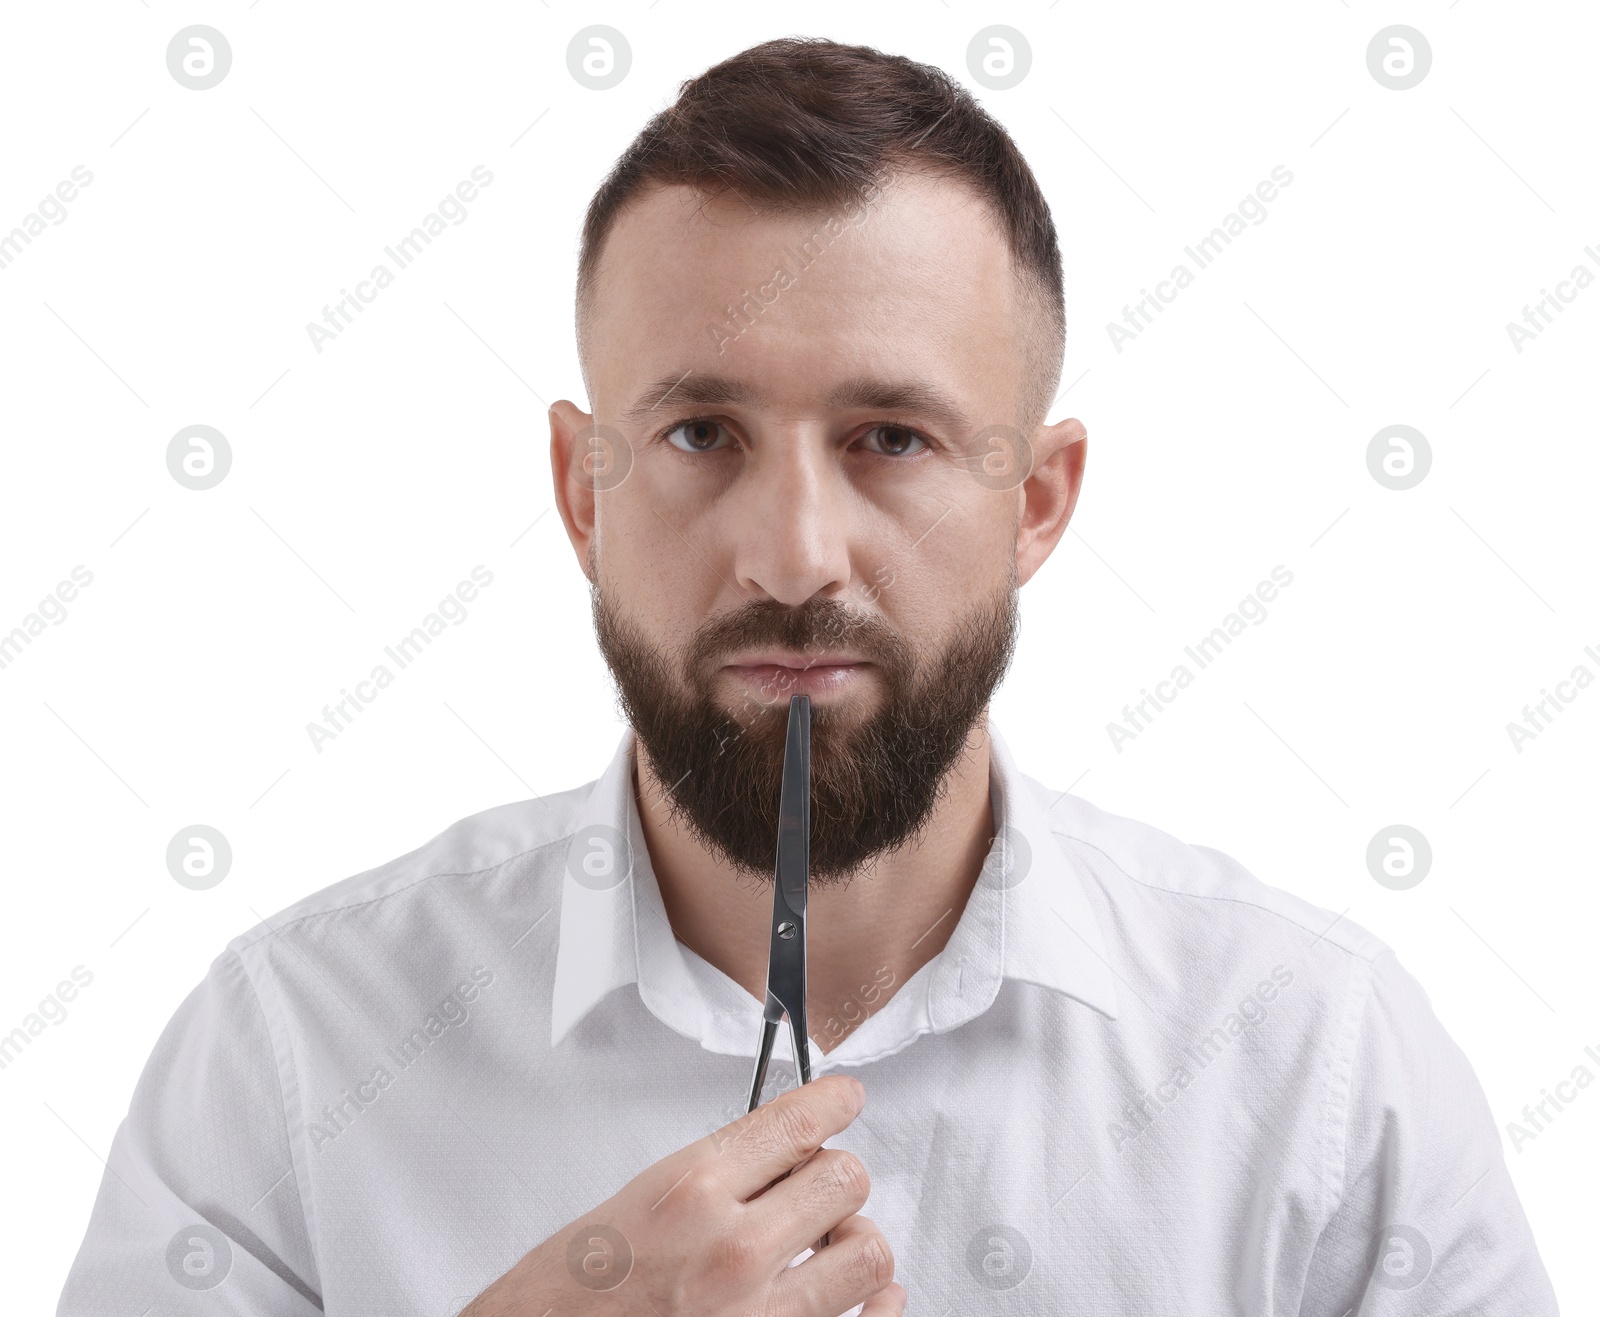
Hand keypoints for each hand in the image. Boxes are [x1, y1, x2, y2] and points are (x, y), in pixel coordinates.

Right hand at [460, 1073, 903, 1315]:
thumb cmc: (574, 1286)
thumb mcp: (639, 1198)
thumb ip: (717, 1173)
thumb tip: (785, 1151)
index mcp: (692, 1189)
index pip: (798, 1122)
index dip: (834, 1103)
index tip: (844, 1100)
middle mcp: (732, 1249)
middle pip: (844, 1178)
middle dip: (834, 1176)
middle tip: (816, 1186)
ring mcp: (757, 1313)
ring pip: (867, 1251)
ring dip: (853, 1240)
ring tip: (827, 1244)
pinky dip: (879, 1307)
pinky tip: (869, 1297)